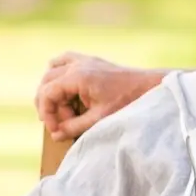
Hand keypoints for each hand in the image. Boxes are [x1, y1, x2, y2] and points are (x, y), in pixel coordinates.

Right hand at [36, 53, 158, 140]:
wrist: (148, 87)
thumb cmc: (126, 102)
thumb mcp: (99, 119)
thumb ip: (74, 127)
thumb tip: (55, 134)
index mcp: (77, 76)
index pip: (47, 93)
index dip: (47, 113)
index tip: (55, 129)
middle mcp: (77, 64)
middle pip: (47, 83)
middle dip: (50, 105)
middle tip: (60, 123)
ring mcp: (83, 60)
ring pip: (52, 71)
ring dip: (52, 91)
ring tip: (63, 110)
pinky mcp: (89, 61)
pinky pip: (64, 61)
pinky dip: (59, 74)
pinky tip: (64, 89)